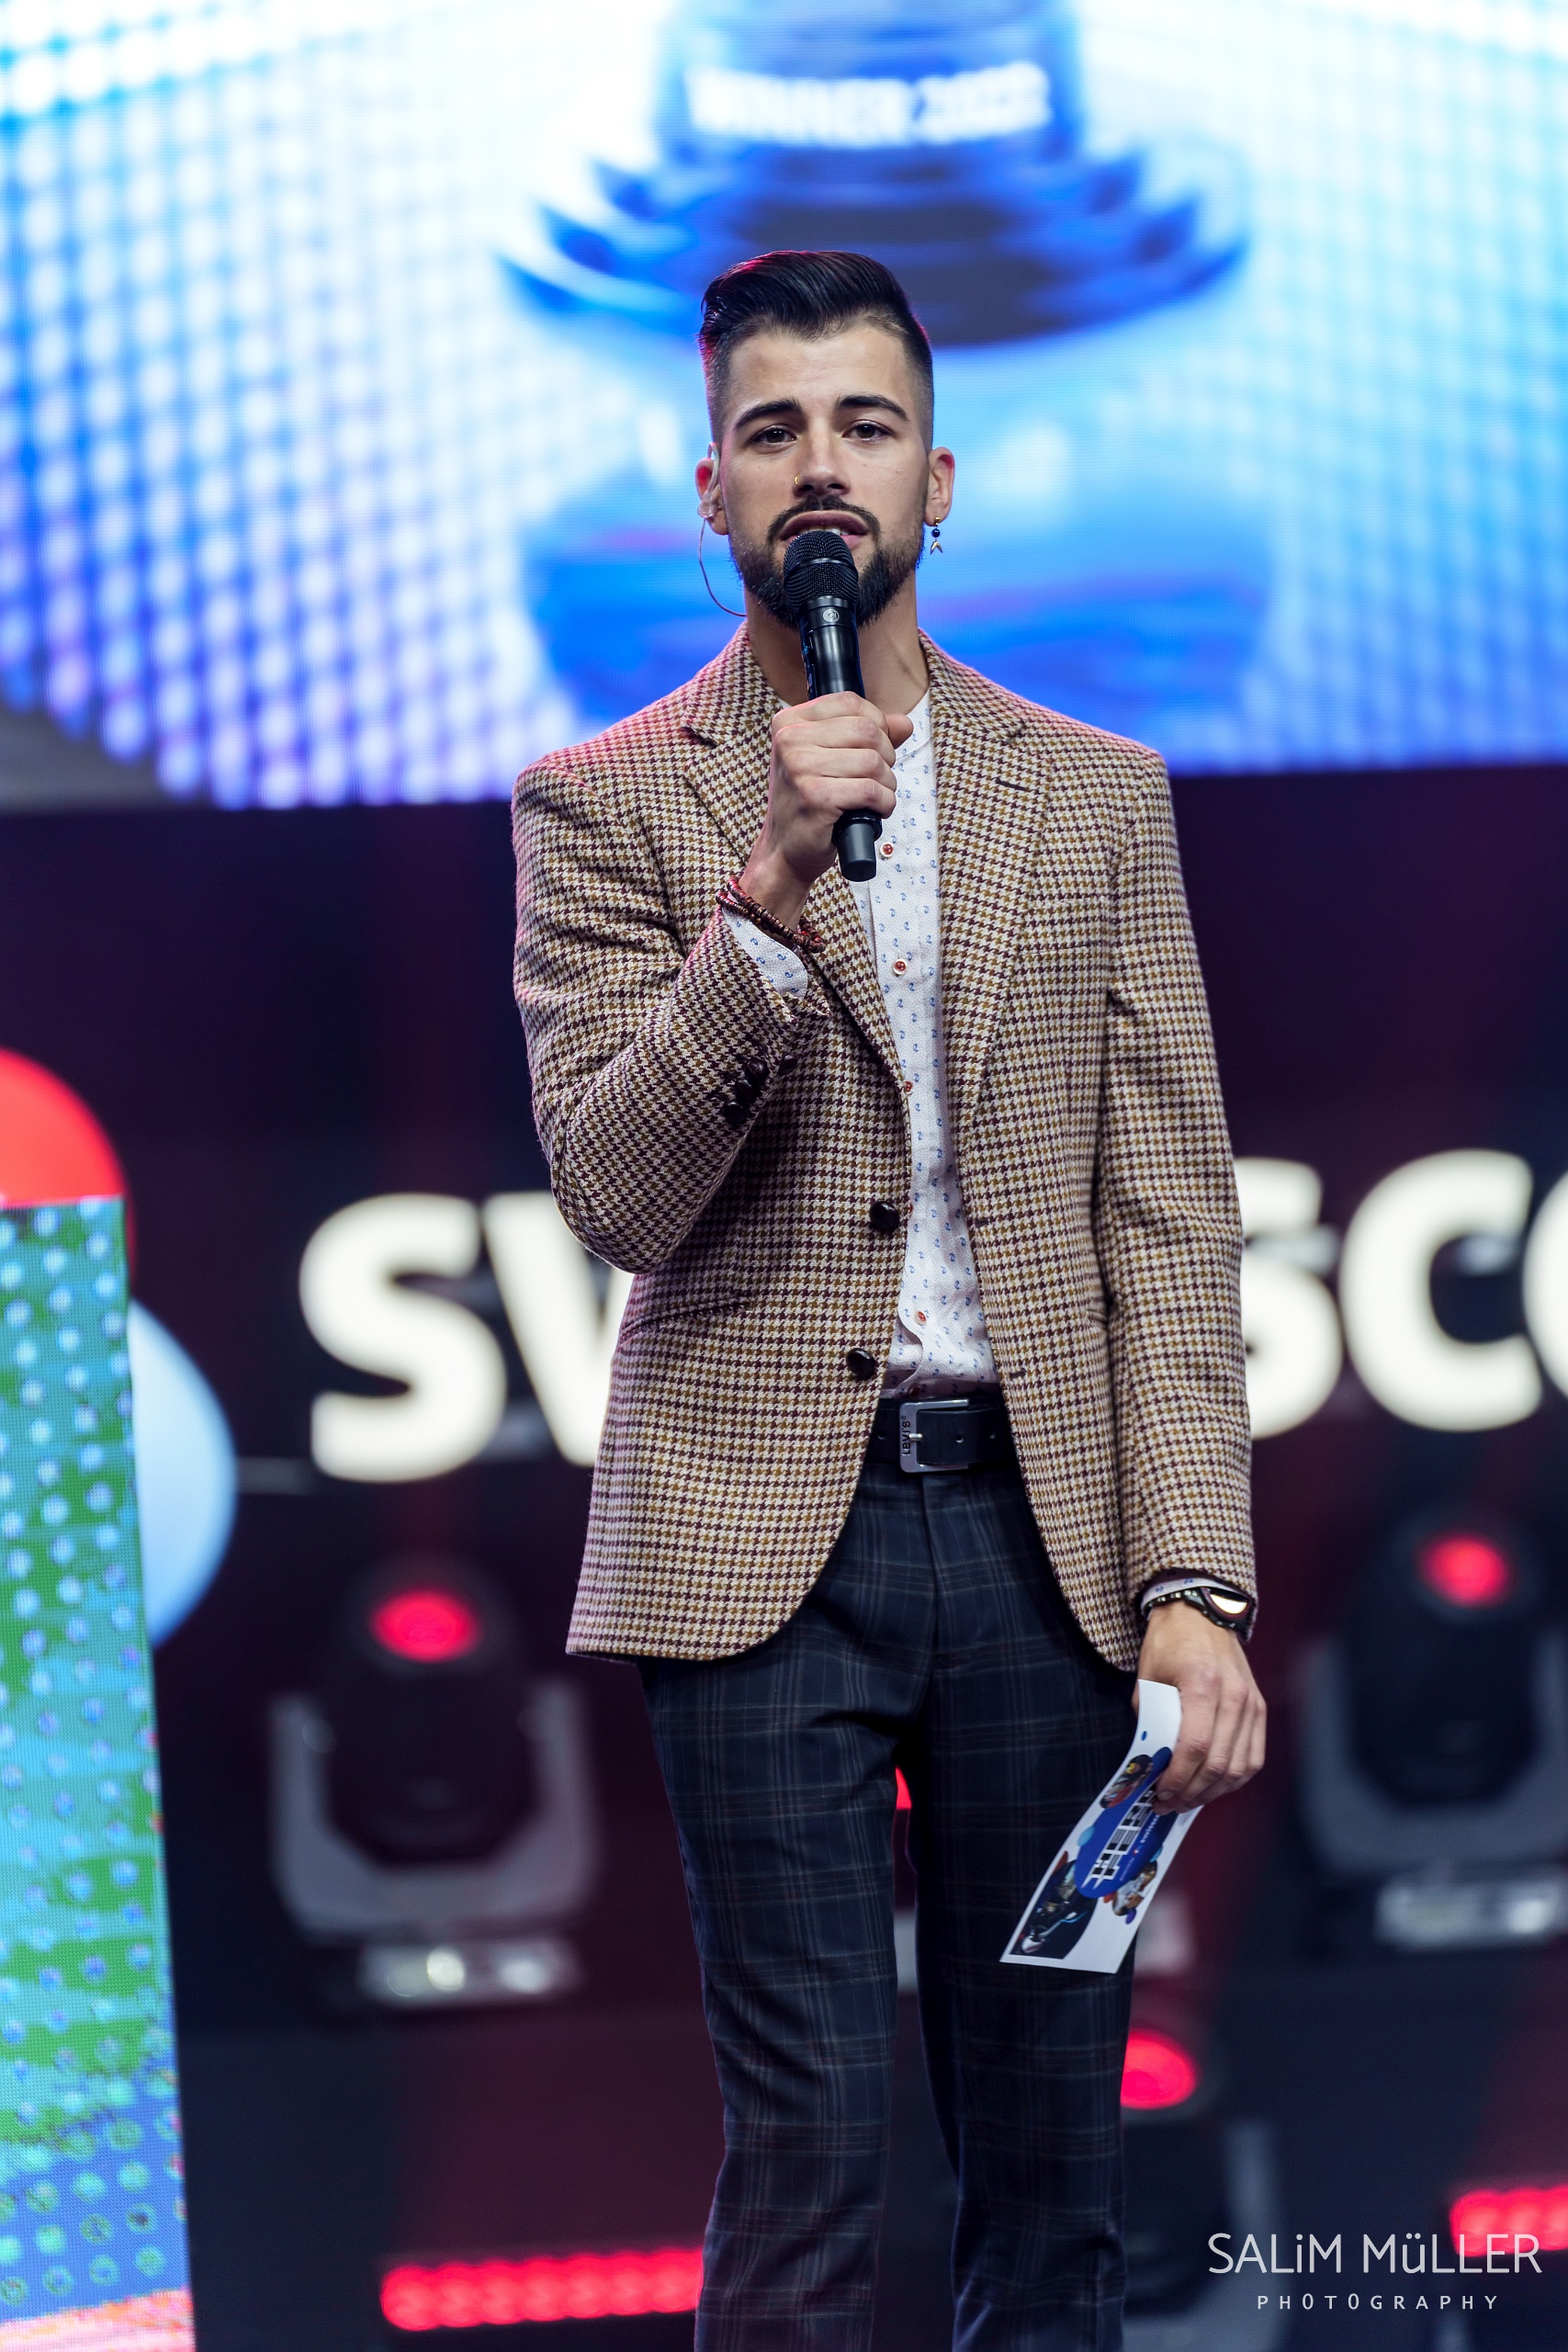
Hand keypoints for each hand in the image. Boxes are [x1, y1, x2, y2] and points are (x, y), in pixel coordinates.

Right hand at [739, 693, 913, 929]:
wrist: (786, 851)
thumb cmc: (810, 802)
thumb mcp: (831, 759)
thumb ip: (868, 736)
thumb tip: (904, 723)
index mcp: (788, 722)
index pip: (849, 702)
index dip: (876, 724)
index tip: (872, 749)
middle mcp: (789, 740)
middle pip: (867, 730)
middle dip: (886, 756)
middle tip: (877, 777)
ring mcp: (800, 768)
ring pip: (873, 761)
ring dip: (887, 783)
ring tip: (875, 797)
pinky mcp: (816, 797)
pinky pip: (871, 790)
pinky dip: (884, 803)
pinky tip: (875, 811)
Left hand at [1136, 1602, 1265, 1813]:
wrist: (1201, 1612)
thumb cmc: (1169, 1643)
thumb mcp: (1148, 1678)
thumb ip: (1150, 1720)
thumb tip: (1149, 1764)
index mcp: (1203, 1683)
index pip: (1194, 1746)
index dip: (1177, 1778)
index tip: (1160, 1792)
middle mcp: (1234, 1695)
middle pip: (1218, 1763)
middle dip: (1191, 1792)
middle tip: (1168, 1803)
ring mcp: (1252, 1702)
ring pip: (1239, 1767)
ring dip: (1212, 1792)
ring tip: (1188, 1800)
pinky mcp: (1259, 1708)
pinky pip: (1253, 1757)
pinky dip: (1234, 1778)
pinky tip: (1213, 1786)